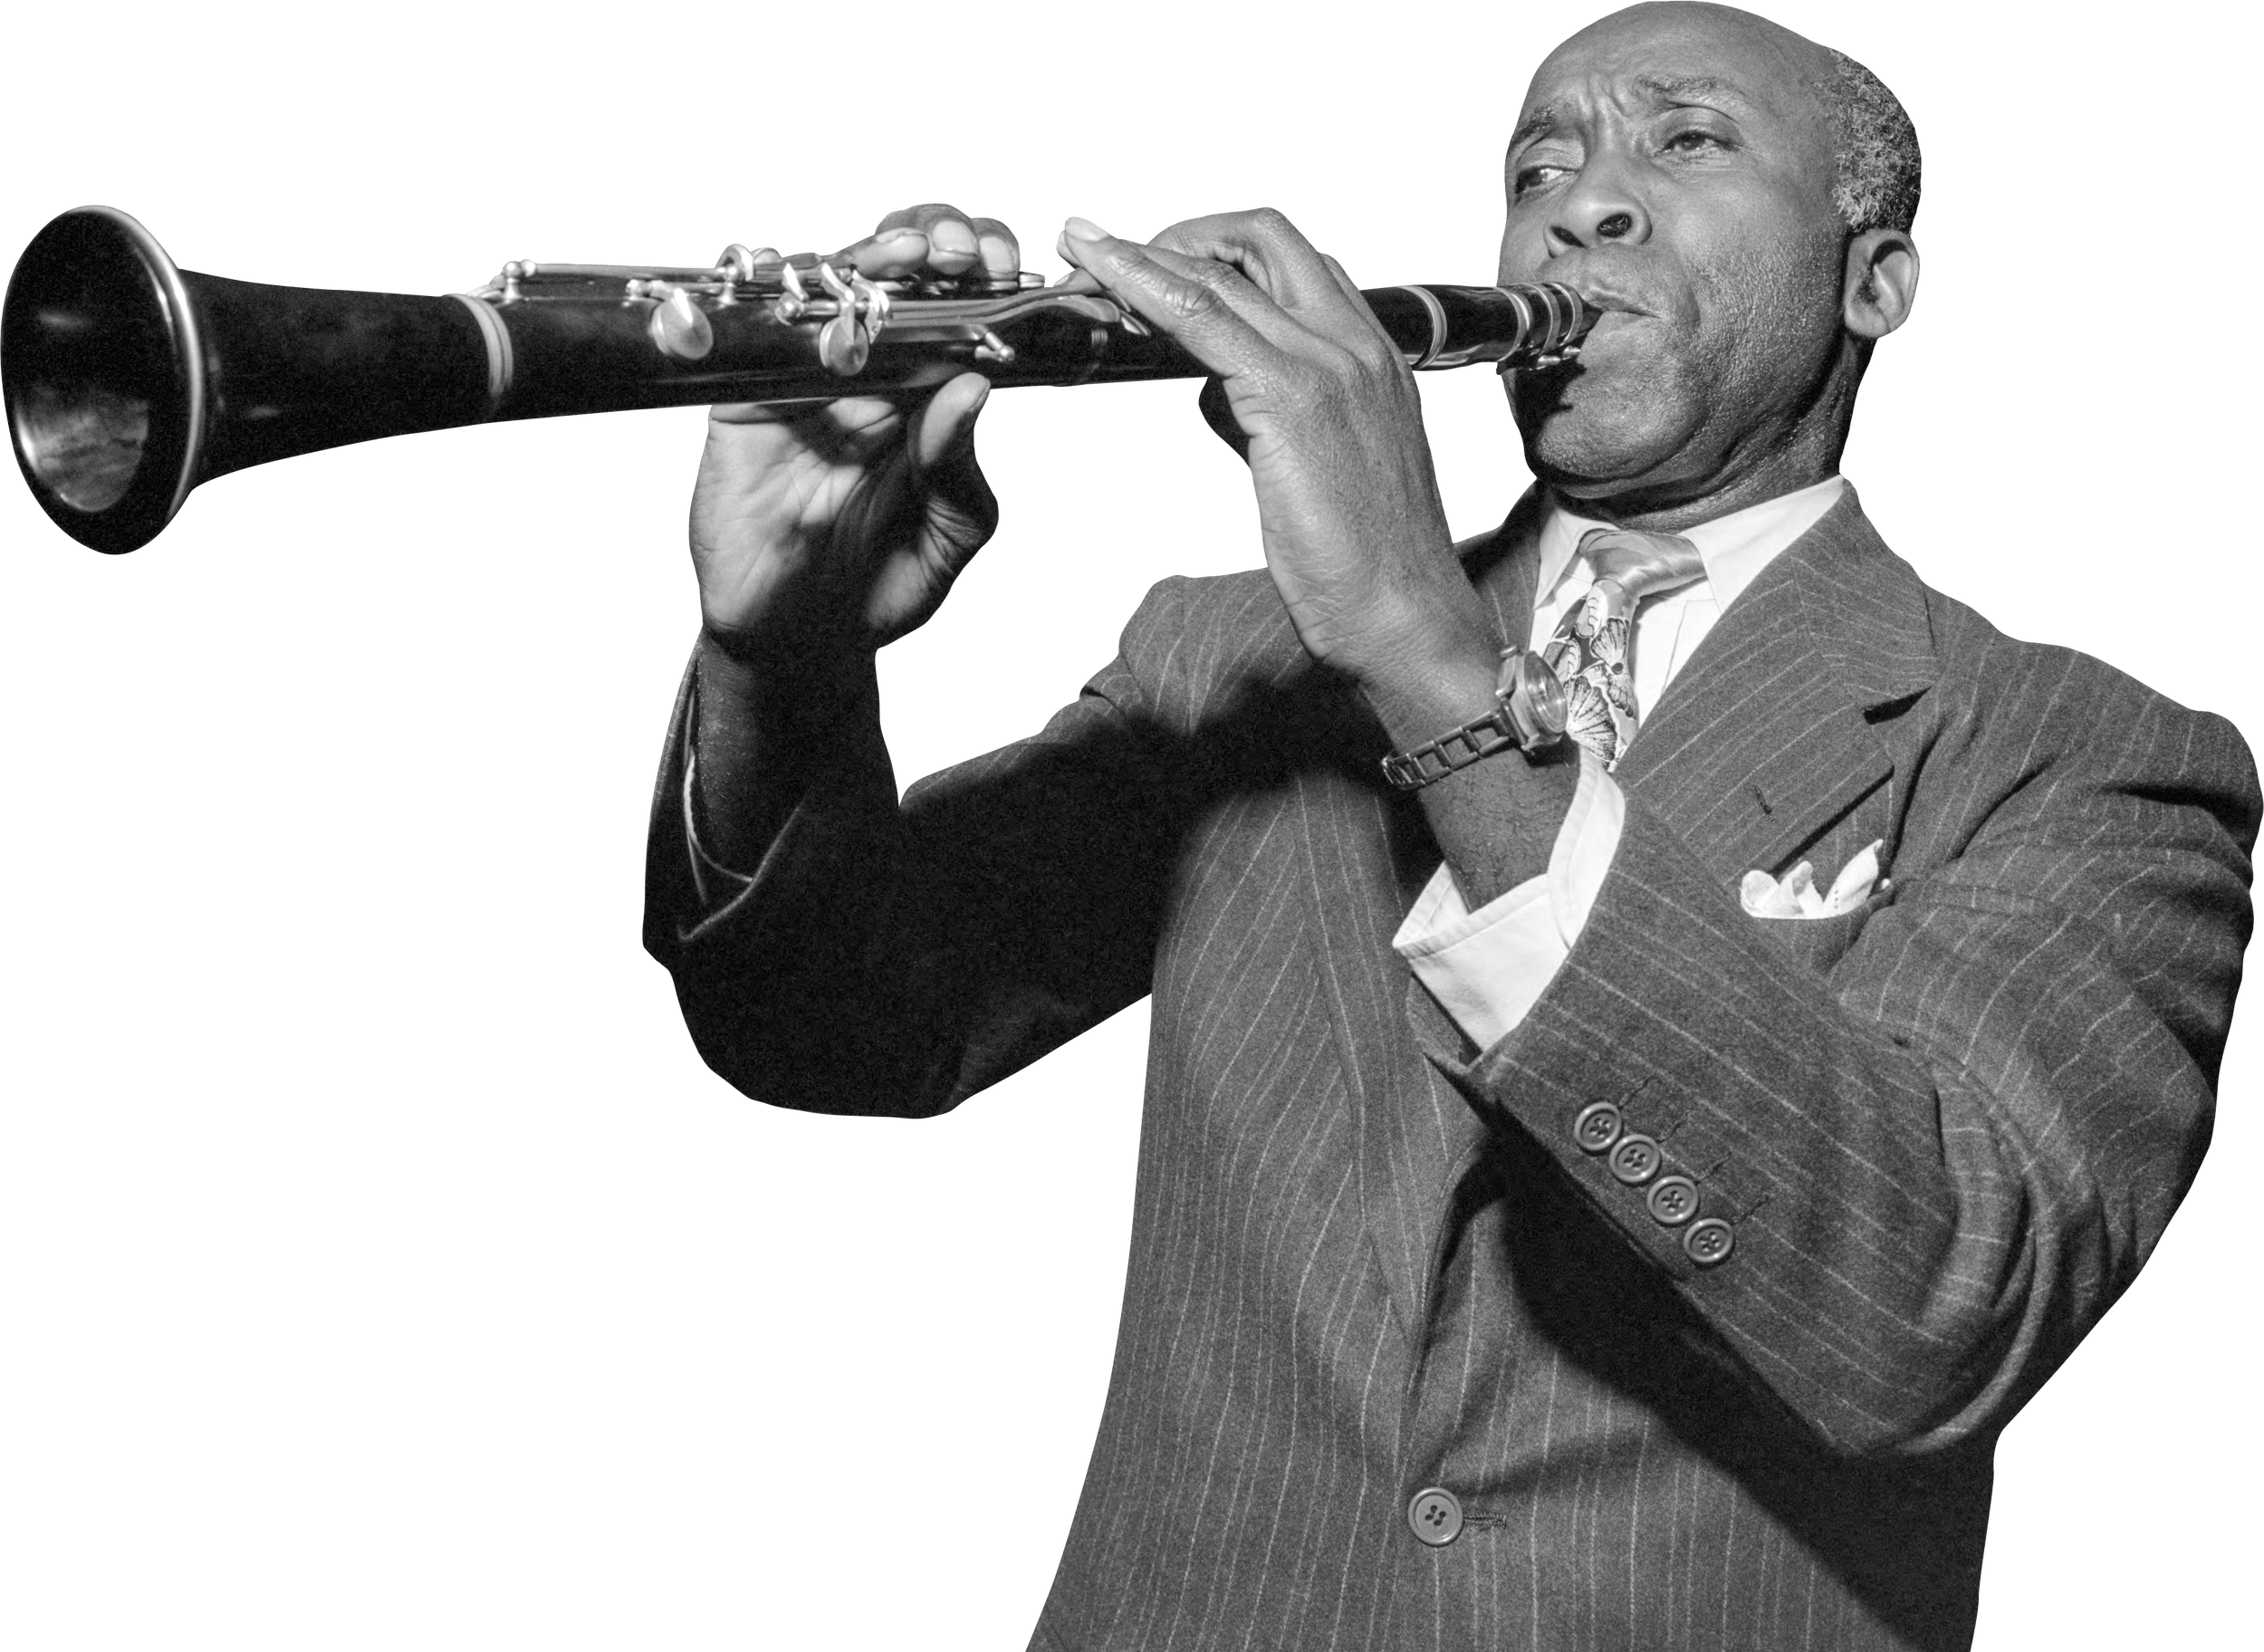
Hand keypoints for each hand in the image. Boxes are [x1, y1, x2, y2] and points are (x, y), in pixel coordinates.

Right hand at [689, 205, 1023, 674]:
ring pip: (817, 289)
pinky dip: (771, 311)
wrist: (802, 647)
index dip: (971, 274)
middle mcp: (858, 378)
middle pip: (884, 276)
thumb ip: (961, 470)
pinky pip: (744, 342)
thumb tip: (970, 392)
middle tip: (957, 254)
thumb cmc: (876, 588)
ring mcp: (796, 385)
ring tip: (902, 262)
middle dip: (925, 242)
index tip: (997, 269)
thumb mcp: (948, 538)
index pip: (945, 307)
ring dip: (859, 262)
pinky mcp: (739, 408)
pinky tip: (818, 311)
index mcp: (918, 396)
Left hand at [1051, 208, 1491, 684]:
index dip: (1226, 245)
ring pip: (1223, 272)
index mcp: (1372, 353)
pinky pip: (1204, 319)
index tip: (1173, 254)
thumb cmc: (1370, 556)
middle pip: (1266, 238)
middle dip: (1185, 233)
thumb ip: (1284, 408)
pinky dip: (1146, 288)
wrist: (1403, 607)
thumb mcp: (1331, 459)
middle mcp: (1354, 343)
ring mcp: (1326, 364)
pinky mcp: (1290, 398)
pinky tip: (1110, 283)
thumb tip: (1222, 386)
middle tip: (1125, 254)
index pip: (1297, 262)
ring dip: (1144, 252)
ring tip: (1091, 250)